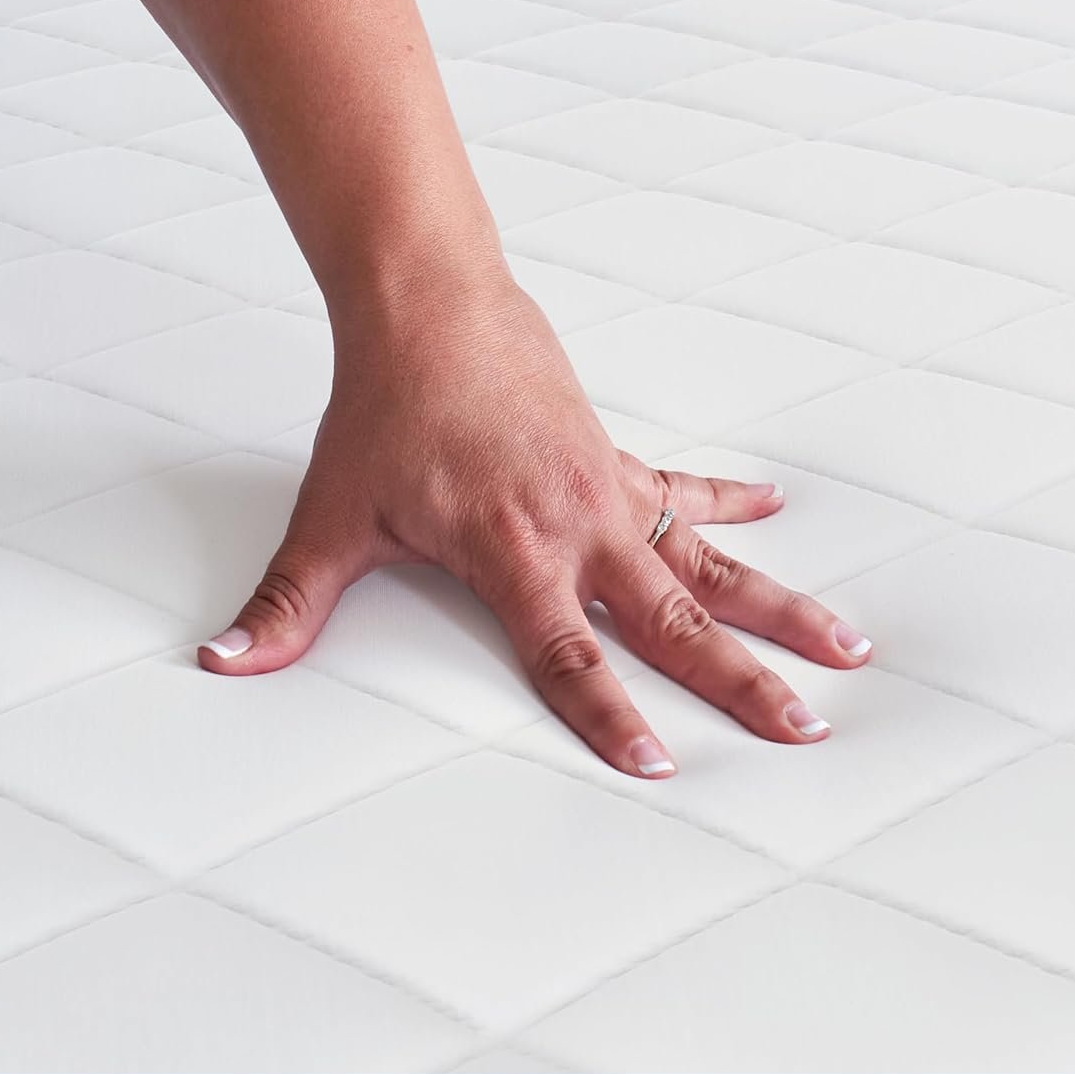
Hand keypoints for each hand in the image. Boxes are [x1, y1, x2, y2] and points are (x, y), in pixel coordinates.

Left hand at [198, 270, 872, 777]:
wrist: (427, 307)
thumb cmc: (386, 409)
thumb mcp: (332, 516)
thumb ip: (289, 603)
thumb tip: (227, 663)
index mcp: (513, 554)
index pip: (570, 657)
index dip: (613, 716)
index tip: (662, 766)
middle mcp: (577, 527)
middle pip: (674, 620)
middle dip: (741, 681)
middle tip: (804, 728)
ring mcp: (607, 490)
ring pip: (709, 561)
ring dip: (779, 604)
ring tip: (847, 642)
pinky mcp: (614, 456)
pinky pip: (685, 489)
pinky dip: (731, 504)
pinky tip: (774, 511)